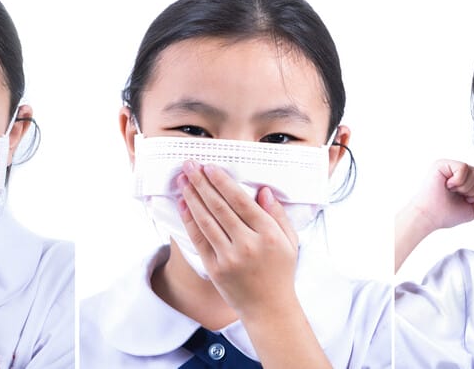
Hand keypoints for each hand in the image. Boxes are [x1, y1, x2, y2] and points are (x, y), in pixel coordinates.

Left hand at [176, 161, 299, 317]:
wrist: (268, 308)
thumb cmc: (280, 272)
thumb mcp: (290, 241)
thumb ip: (278, 214)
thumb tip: (263, 190)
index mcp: (268, 235)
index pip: (240, 201)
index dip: (222, 182)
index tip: (210, 167)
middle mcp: (247, 244)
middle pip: (219, 207)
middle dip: (202, 183)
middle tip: (190, 165)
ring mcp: (229, 257)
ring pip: (206, 221)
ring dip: (192, 197)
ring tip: (183, 180)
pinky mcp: (215, 268)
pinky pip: (199, 240)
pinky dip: (190, 221)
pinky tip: (183, 205)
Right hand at [408, 159, 473, 232]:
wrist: (428, 217)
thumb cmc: (446, 214)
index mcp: (467, 180)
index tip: (466, 200)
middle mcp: (460, 171)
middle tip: (459, 196)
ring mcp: (451, 166)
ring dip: (467, 188)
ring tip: (453, 192)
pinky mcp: (443, 163)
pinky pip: (464, 168)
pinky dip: (459, 181)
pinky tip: (448, 185)